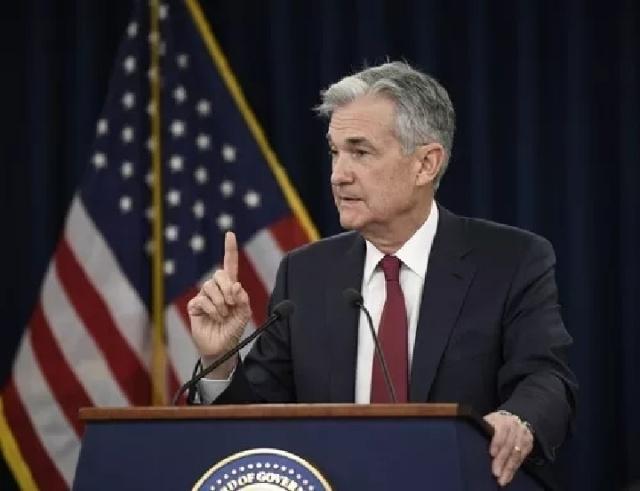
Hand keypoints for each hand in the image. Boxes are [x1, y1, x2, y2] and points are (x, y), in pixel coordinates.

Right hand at [187, 231, 251, 377]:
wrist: (223, 348)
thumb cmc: (234, 329)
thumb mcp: (245, 313)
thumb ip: (243, 298)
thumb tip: (235, 285)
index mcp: (230, 287)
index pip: (229, 264)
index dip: (229, 249)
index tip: (230, 233)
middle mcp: (216, 289)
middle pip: (219, 274)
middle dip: (227, 288)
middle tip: (232, 303)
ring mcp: (204, 297)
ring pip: (210, 287)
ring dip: (220, 302)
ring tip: (223, 315)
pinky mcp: (195, 306)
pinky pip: (202, 300)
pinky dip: (212, 310)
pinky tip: (214, 318)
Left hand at [484, 411, 533, 486]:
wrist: (514, 417)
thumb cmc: (494, 423)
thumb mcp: (488, 421)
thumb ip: (483, 429)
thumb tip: (469, 440)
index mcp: (502, 420)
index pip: (501, 431)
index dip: (497, 442)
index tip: (491, 454)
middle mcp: (514, 426)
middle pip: (509, 445)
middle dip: (502, 460)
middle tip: (495, 473)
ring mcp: (523, 436)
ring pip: (516, 454)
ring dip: (509, 468)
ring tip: (502, 480)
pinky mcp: (528, 444)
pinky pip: (522, 459)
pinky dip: (514, 469)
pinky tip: (508, 477)